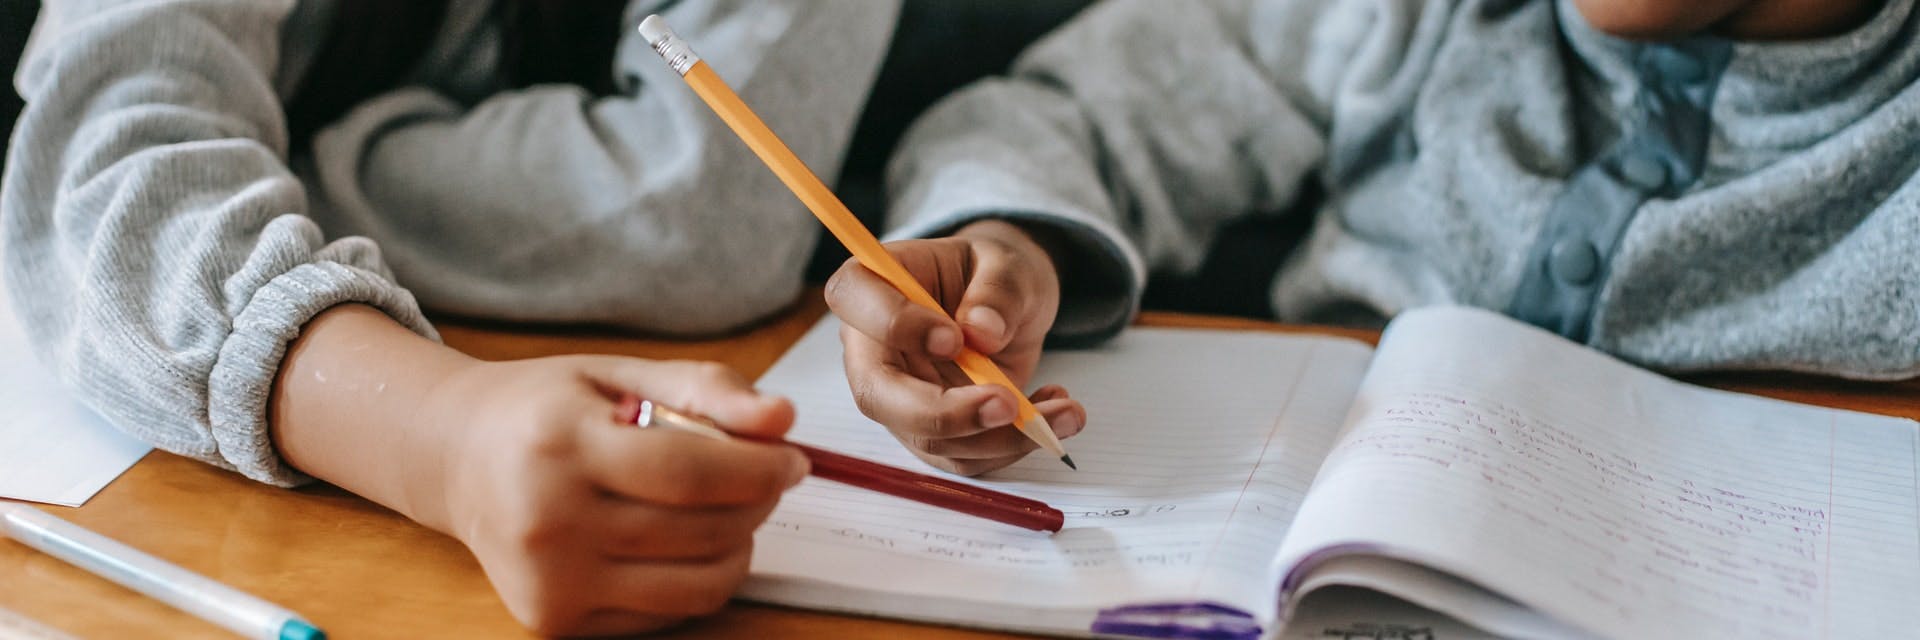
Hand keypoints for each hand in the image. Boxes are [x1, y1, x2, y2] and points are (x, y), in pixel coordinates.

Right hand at [423, 357, 807, 634]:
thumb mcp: (619, 372)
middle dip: (757, 503)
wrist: (457, 458)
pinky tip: (683, 540)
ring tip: (729, 508)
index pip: (688, 471)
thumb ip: (704, 388)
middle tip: (767, 476)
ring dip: (739, 546)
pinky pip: (668, 612)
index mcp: (558, 444)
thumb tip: (781, 419)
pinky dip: (698, 578)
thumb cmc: (545, 410)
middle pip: (700, 530)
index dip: (758, 468)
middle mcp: (546, 519)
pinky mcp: (554, 620)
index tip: (793, 458)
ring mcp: (548, 580)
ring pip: (696, 584)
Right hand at [824, 219, 1086, 475]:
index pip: (855, 302)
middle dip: (944, 413)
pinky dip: (1013, 446)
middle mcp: (872, 349)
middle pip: (878, 394)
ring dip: (1000, 438)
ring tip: (1064, 412)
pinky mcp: (933, 433)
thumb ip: (997, 290)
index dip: (895, 324)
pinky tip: (1051, 413)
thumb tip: (982, 331)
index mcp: (872, 286)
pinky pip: (964, 458)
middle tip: (1008, 404)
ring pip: (929, 439)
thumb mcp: (1007, 263)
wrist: (1009, 304)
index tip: (953, 337)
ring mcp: (899, 399)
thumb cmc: (993, 274)